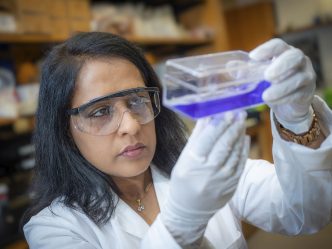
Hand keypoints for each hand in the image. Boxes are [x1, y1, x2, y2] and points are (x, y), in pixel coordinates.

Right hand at [161, 111, 249, 245]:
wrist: (189, 210)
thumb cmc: (183, 181)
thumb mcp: (183, 159)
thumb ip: (196, 138)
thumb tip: (207, 118)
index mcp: (193, 162)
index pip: (209, 138)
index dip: (220, 123)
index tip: (227, 111)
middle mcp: (209, 170)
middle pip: (224, 143)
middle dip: (233, 125)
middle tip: (239, 112)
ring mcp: (223, 178)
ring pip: (235, 152)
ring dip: (239, 135)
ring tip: (241, 122)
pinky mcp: (232, 184)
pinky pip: (241, 163)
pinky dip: (243, 149)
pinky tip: (244, 138)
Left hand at [249, 38, 315, 131]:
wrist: (288, 105)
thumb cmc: (272, 85)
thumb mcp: (258, 78)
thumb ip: (247, 72)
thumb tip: (230, 67)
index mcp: (284, 53)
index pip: (278, 45)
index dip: (266, 50)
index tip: (253, 57)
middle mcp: (298, 61)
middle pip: (294, 56)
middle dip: (280, 65)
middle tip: (267, 76)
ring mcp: (306, 75)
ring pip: (298, 78)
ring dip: (281, 87)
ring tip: (265, 96)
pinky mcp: (307, 92)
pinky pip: (298, 93)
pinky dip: (284, 98)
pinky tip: (273, 102)